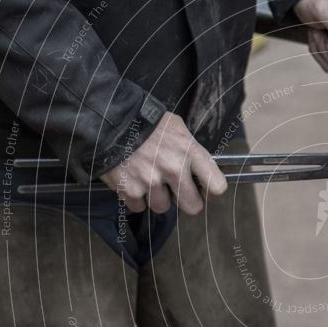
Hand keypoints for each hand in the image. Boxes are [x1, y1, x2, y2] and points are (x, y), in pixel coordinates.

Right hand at [100, 112, 226, 214]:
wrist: (111, 119)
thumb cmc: (146, 122)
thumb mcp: (177, 128)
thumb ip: (191, 151)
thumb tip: (200, 172)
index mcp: (190, 152)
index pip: (217, 187)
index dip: (210, 191)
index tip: (202, 188)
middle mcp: (173, 168)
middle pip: (193, 207)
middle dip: (185, 201)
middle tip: (176, 191)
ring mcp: (151, 181)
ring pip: (163, 207)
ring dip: (156, 197)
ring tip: (147, 178)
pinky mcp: (130, 190)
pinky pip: (139, 207)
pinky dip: (135, 198)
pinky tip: (132, 180)